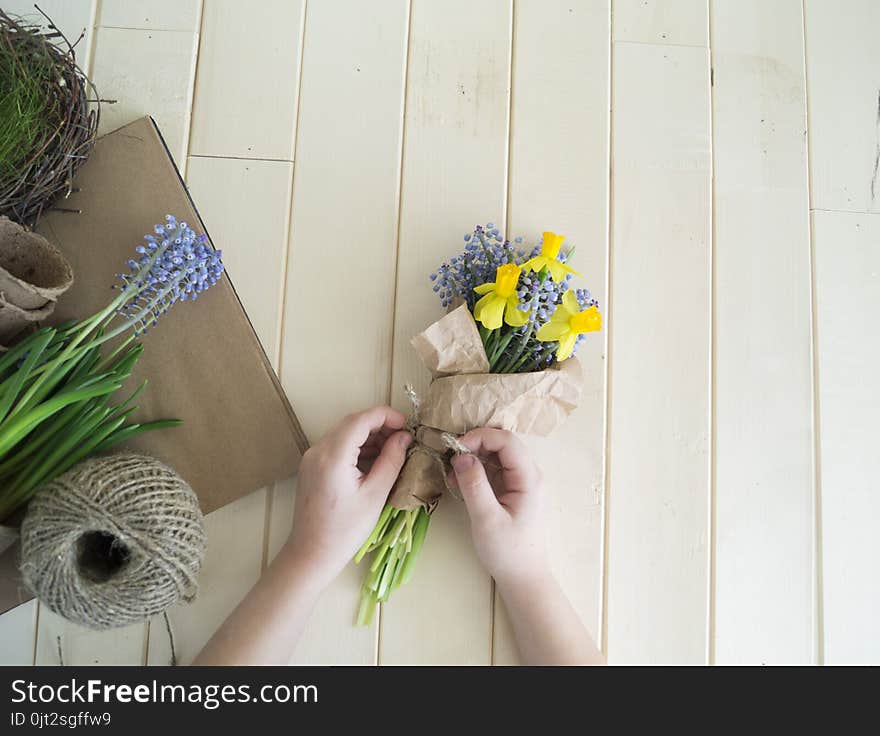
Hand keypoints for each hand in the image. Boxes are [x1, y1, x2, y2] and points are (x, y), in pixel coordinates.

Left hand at [285, 406, 412, 584]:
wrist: (312, 553)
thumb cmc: (345, 530)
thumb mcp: (375, 495)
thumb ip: (391, 461)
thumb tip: (404, 437)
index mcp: (332, 456)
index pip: (360, 420)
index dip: (386, 416)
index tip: (407, 424)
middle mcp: (318, 451)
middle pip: (351, 423)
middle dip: (379, 424)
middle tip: (404, 437)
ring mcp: (312, 458)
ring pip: (344, 433)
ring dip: (369, 435)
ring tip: (394, 449)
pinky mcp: (312, 466)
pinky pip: (337, 446)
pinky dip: (357, 446)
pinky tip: (375, 458)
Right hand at [448, 428, 547, 586]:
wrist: (523, 578)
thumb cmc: (508, 551)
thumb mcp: (486, 519)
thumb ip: (474, 485)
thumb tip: (460, 456)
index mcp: (529, 478)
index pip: (507, 441)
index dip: (481, 437)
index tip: (456, 448)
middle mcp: (529, 476)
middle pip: (502, 445)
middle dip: (475, 445)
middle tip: (450, 458)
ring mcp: (521, 483)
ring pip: (496, 457)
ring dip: (473, 459)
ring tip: (451, 472)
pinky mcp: (512, 492)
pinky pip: (494, 472)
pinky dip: (476, 472)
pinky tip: (458, 482)